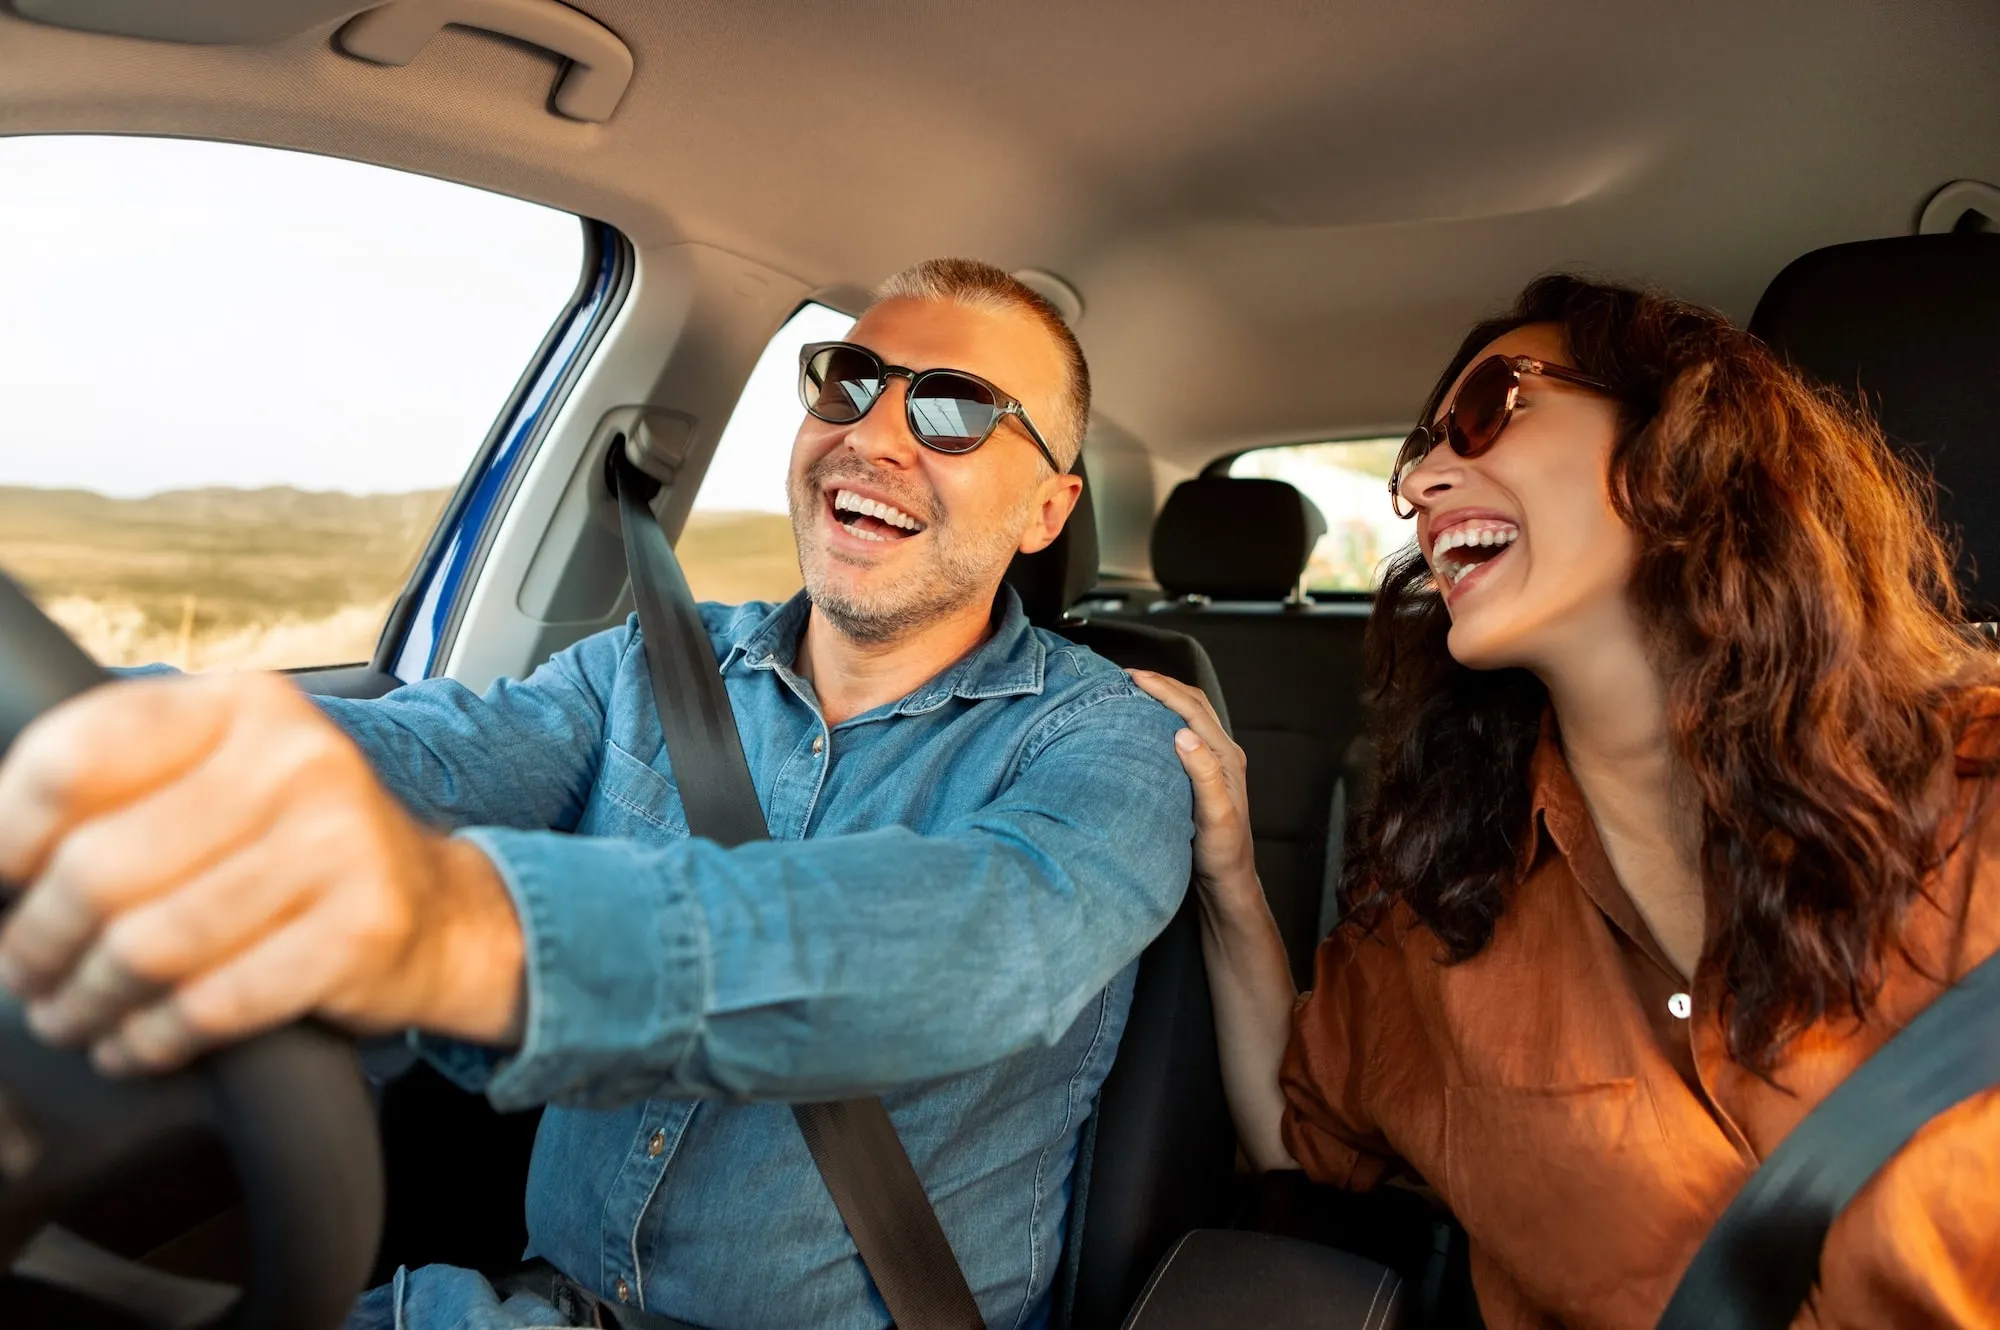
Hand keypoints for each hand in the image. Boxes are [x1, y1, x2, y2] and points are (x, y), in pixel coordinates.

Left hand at [0, 672, 523, 1074]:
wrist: (439, 909)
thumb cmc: (301, 848)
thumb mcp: (224, 778)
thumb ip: (125, 784)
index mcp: (243, 704)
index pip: (76, 759)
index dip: (8, 835)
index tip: (1, 880)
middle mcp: (297, 759)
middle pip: (100, 869)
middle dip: (37, 942)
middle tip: (26, 970)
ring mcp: (338, 843)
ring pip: (148, 947)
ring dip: (87, 1001)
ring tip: (72, 1013)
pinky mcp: (358, 930)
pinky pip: (212, 1004)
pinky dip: (154, 1039)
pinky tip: (139, 1041)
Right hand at [1126, 670, 1260, 910]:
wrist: (1228, 881)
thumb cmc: (1222, 854)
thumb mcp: (1214, 818)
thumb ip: (1204, 775)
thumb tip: (1183, 734)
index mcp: (1227, 758)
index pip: (1192, 710)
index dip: (1163, 689)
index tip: (1133, 676)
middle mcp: (1224, 754)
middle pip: (1194, 704)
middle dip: (1163, 684)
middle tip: (1128, 676)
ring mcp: (1215, 763)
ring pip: (1190, 715)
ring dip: (1165, 697)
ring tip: (1135, 690)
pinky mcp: (1203, 774)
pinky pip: (1184, 732)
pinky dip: (1164, 716)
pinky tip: (1145, 723)